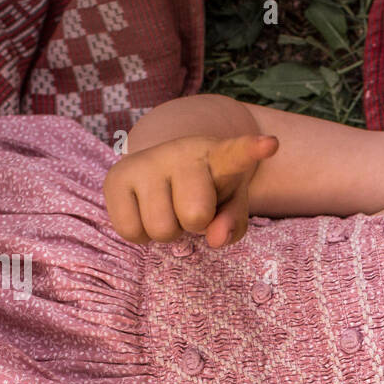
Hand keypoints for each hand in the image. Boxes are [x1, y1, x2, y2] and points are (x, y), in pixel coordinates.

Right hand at [102, 133, 278, 245]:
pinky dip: (142, 235)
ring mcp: (145, 162)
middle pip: (195, 215)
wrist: (161, 168)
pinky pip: (131, 232)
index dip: (251, 150)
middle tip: (191, 209)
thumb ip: (233, 223)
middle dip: (195, 224)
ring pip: (161, 230)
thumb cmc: (206, 190)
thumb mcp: (229, 204)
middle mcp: (179, 153)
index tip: (268, 145)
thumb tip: (216, 239)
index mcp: (218, 156)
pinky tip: (146, 212)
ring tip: (168, 209)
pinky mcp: (115, 178)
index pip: (236, 154)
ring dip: (168, 231)